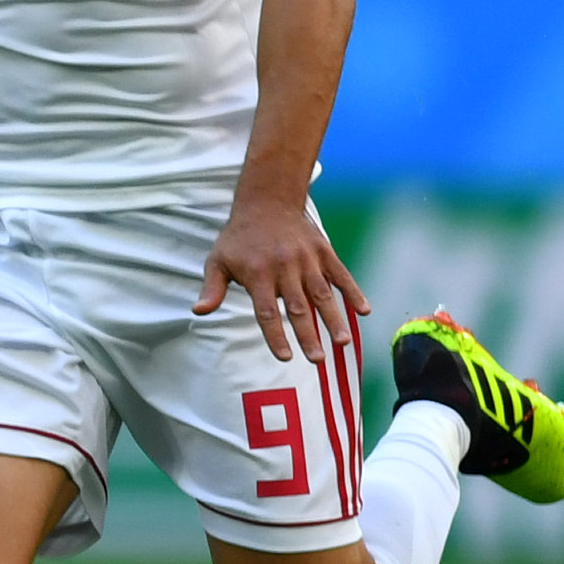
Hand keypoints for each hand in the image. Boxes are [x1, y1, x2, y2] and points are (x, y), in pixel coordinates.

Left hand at [196, 190, 366, 360]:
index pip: (267, 312)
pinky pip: (341, 274)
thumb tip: (199, 311)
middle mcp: (284, 268)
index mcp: (258, 275)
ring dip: (334, 319)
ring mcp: (307, 260)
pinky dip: (353, 291)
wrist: (266, 203)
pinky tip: (364, 310)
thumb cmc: (239, 239)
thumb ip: (212, 288)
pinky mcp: (324, 251)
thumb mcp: (218, 261)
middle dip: (308, 335)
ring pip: (322, 294)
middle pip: (298, 308)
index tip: (285, 357)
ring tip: (342, 342)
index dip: (276, 335)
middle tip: (317, 360)